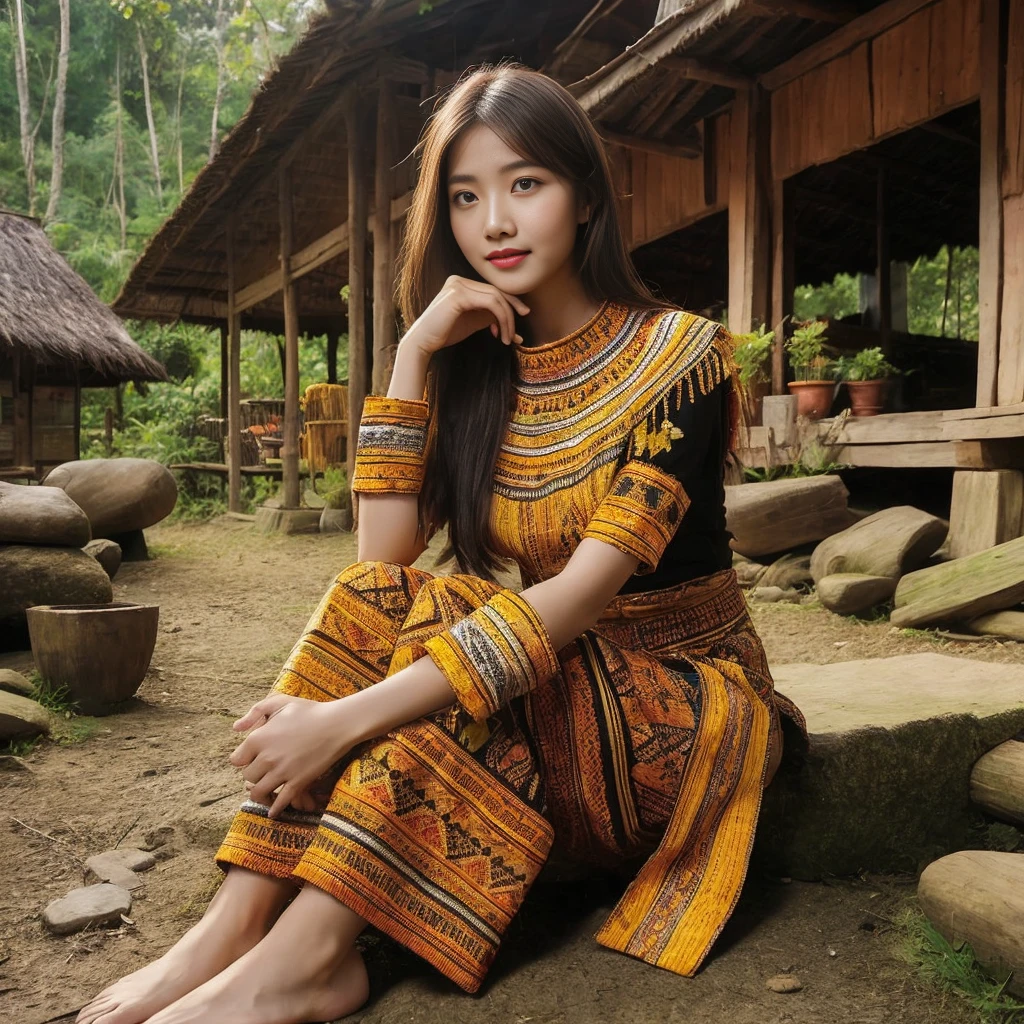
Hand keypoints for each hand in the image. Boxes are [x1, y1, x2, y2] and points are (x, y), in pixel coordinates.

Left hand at [229, 693, 355, 817]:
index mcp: (258, 738)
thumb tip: (236, 728)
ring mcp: (282, 772)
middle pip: (247, 776)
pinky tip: (273, 812)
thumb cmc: (309, 711)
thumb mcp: (280, 701)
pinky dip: (275, 809)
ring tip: (264, 792)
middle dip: (253, 773)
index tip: (252, 757)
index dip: (243, 759)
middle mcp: (266, 758)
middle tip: (262, 771)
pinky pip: (280, 802)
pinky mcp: (298, 782)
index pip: (236, 760)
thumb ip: (255, 711)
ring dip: (259, 794)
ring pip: (258, 792)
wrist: (337, 724)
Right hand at [402, 275, 529, 355]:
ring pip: (496, 297)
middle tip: (517, 334)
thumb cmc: (445, 333)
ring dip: (507, 319)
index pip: (492, 290)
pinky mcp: (459, 294)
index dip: (510, 303)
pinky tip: (499, 334)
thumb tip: (514, 322)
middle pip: (496, 292)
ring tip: (508, 339)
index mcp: (462, 284)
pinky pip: (490, 303)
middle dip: (511, 312)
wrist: (423, 342)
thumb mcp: (473, 321)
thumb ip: (489, 316)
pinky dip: (500, 318)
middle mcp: (459, 280)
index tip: (521, 319)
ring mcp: (458, 285)